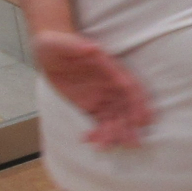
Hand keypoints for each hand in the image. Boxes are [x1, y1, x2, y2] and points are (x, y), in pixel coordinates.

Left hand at [32, 30, 155, 148]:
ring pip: (114, 117)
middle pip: (125, 107)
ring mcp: (101, 96)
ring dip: (114, 133)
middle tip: (131, 143)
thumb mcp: (60, 43)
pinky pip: (99, 122)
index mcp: (108, 68)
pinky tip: (90, 141)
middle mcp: (109, 84)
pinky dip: (98, 133)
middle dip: (130, 125)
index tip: (143, 119)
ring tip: (105, 147)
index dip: (137, 103)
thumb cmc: (55, 43)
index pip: (128, 87)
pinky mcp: (90, 105)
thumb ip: (76, 45)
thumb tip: (92, 48)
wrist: (48, 50)